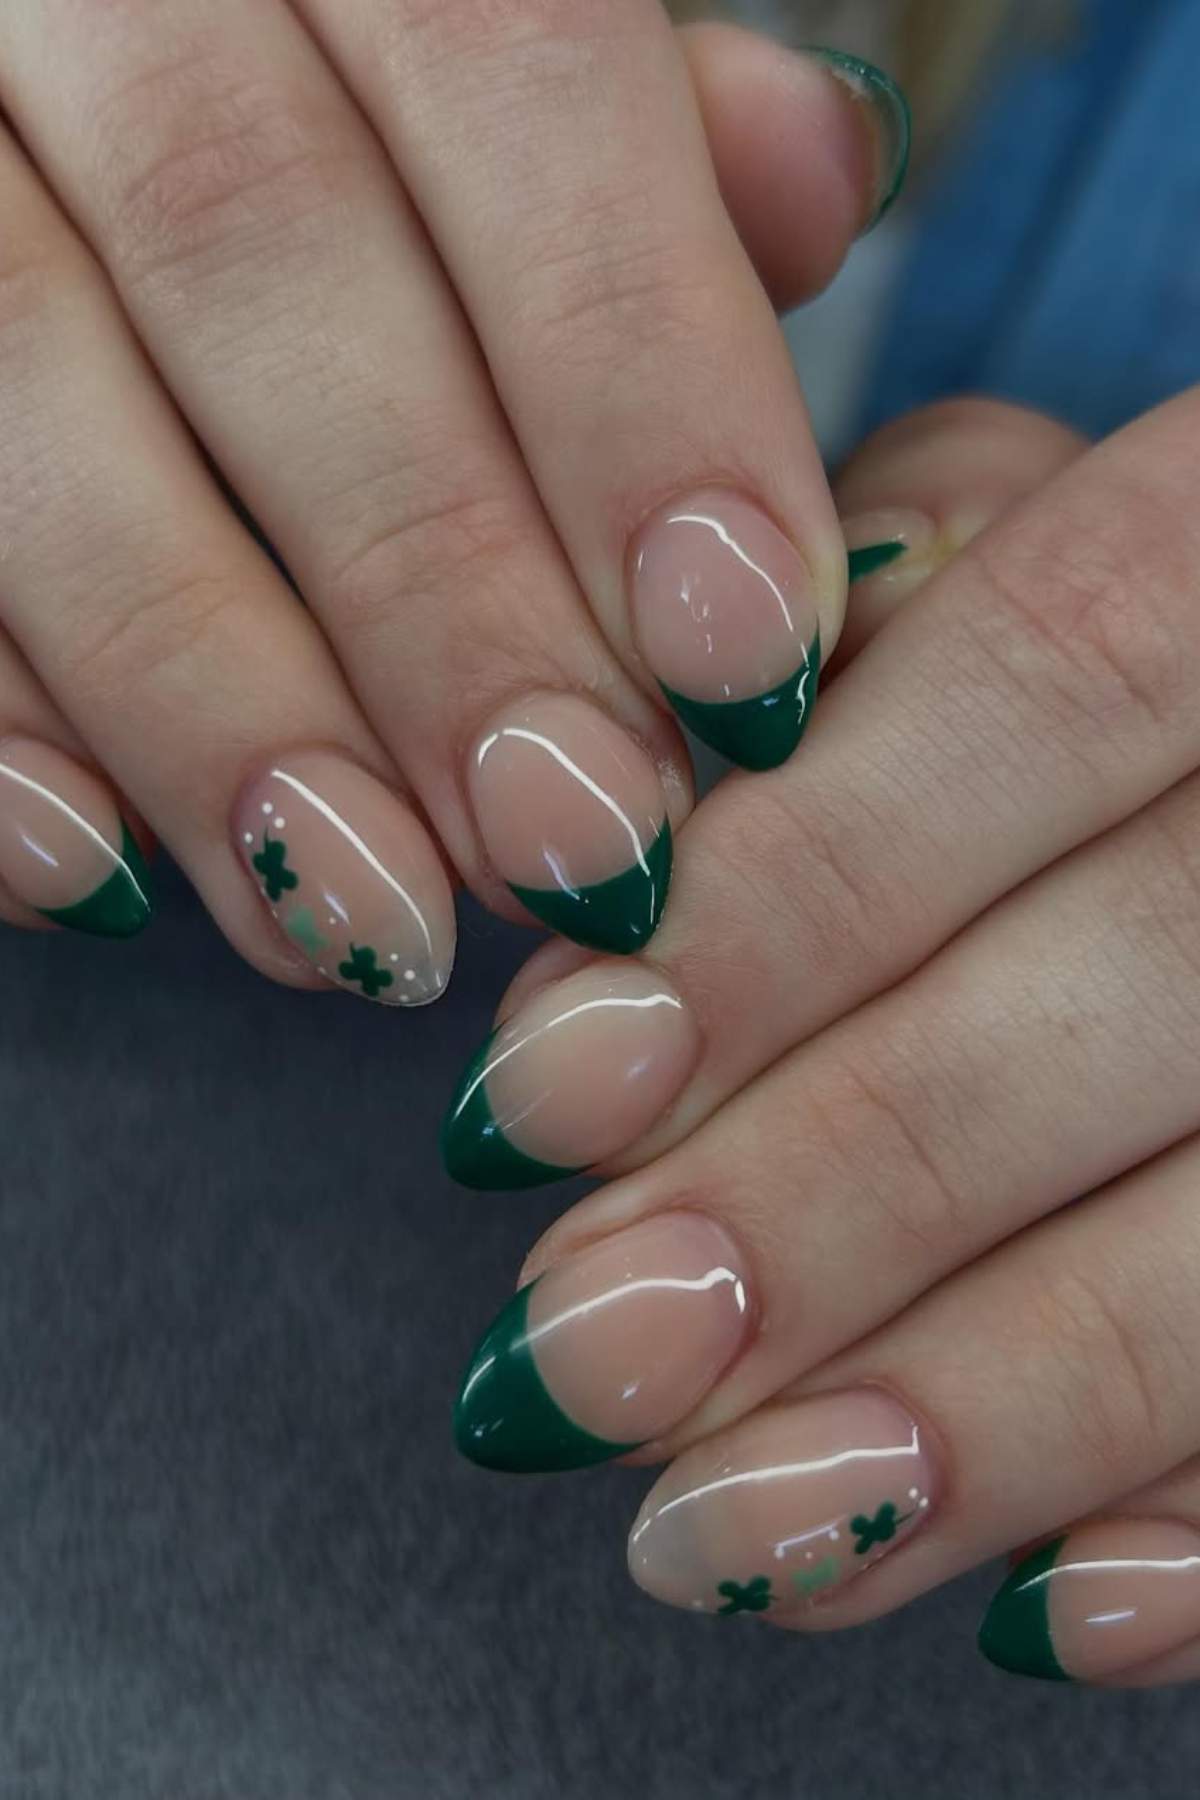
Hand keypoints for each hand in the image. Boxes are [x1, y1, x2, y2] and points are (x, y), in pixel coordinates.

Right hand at [0, 6, 904, 998]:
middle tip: (575, 846)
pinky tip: (101, 868)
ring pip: (28, 383)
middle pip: (262, 247)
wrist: (59, 61)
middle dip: (438, 587)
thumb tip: (819, 178)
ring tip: (376, 925)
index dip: (640, 379)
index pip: (516, 66)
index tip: (749, 663)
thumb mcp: (494, 69)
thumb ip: (642, 136)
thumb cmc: (345, 110)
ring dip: (214, 695)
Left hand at [449, 390, 1199, 1687]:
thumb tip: (594, 927)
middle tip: (592, 1350)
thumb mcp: (955, 556)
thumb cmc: (1060, 633)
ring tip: (720, 1530)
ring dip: (983, 1401)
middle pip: (1147, 976)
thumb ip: (804, 682)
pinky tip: (1027, 1608)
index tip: (539, 1097)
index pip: (1058, 675)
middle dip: (847, 1187)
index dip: (799, 898)